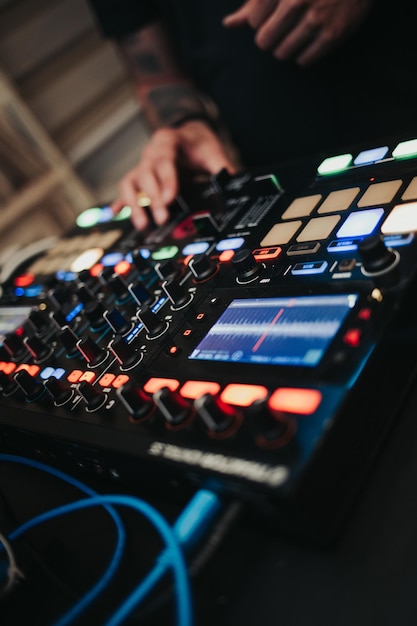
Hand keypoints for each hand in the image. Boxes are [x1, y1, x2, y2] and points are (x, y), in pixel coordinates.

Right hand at [111, 121, 236, 229]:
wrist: (187, 134)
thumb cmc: (197, 143)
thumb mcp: (212, 150)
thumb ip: (221, 166)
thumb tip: (233, 180)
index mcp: (167, 141)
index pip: (164, 161)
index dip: (165, 181)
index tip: (169, 199)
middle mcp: (150, 153)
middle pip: (145, 175)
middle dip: (153, 198)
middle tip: (162, 219)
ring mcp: (142, 165)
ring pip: (130, 183)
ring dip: (134, 204)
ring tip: (142, 224)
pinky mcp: (139, 177)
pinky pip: (127, 190)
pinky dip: (121, 202)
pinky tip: (116, 214)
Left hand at [223, 0, 373, 65]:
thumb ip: (254, 2)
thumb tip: (229, 24)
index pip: (253, 22)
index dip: (261, 20)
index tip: (274, 12)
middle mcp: (296, 1)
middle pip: (264, 41)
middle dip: (270, 37)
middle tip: (284, 27)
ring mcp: (316, 17)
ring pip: (282, 53)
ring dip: (286, 47)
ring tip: (298, 33)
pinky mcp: (333, 34)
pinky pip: (305, 61)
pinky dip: (304, 56)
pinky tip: (310, 41)